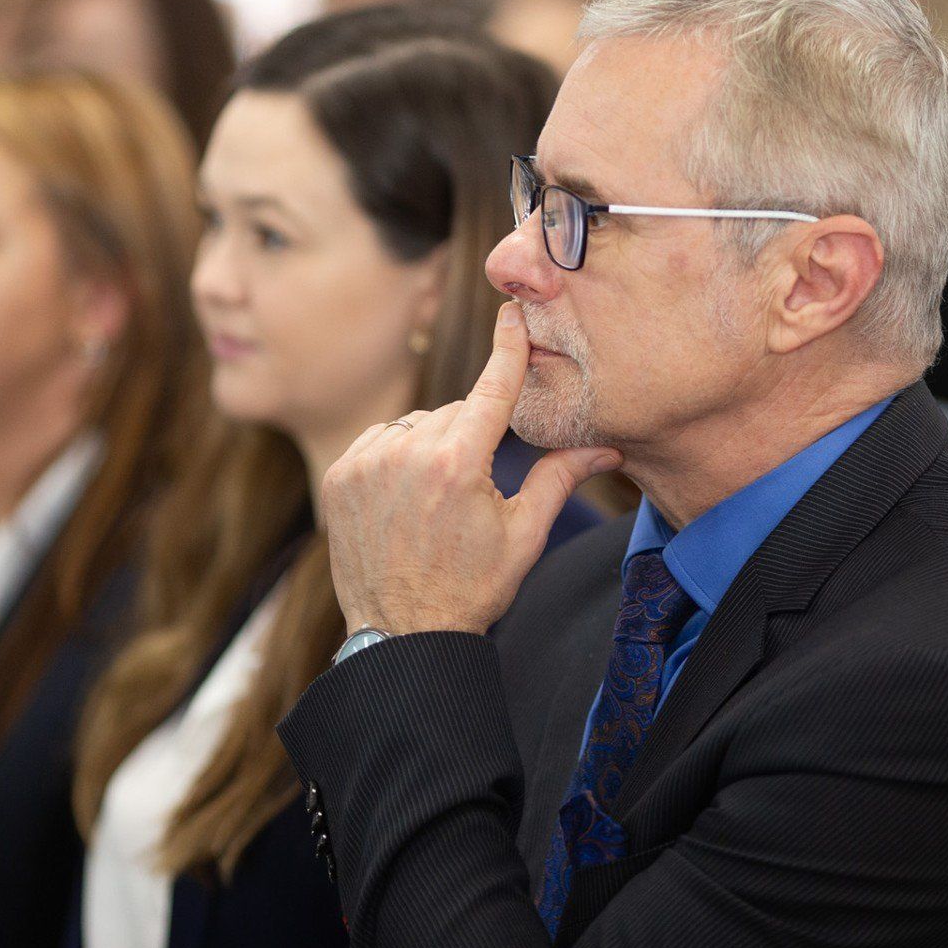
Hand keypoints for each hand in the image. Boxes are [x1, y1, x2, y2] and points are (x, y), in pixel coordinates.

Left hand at [321, 302, 620, 635]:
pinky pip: (379, 440)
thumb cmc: (469, 590)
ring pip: (416, 425)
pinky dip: (396, 455)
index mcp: (457, 464)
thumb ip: (559, 479)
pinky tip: (406, 494)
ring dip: (432, 444)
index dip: (508, 350)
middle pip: (456, 412)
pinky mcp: (340, 476)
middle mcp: (406, 453)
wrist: (400, 635)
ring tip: (439, 497)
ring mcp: (366, 463)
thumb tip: (607, 448)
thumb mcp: (524, 536)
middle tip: (478, 485)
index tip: (514, 313)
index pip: (491, 389)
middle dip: (473, 435)